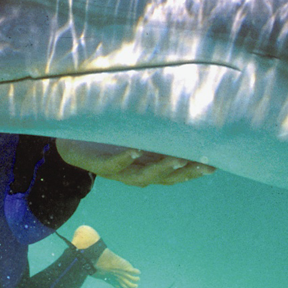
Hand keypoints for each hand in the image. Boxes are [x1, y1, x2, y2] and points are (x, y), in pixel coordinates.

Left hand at [56, 139, 215, 186]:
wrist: (71, 144)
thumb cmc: (108, 137)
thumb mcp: (134, 132)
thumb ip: (154, 128)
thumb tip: (180, 109)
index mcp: (147, 166)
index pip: (176, 172)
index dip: (195, 171)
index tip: (215, 163)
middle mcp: (136, 173)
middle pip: (165, 178)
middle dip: (186, 173)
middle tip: (205, 165)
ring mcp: (119, 172)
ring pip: (144, 176)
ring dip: (161, 168)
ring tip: (177, 159)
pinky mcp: (100, 166)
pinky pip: (115, 164)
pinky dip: (126, 157)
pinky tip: (136, 149)